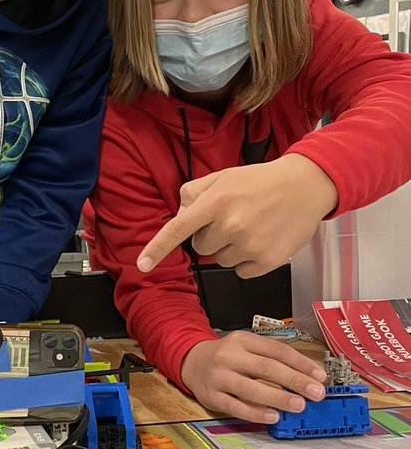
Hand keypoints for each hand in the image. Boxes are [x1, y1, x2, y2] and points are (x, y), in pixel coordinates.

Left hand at [137, 156, 337, 277]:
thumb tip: (180, 215)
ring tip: (252, 226)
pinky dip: (248, 260)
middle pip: (200, 248)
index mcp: (216, 202)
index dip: (157, 249)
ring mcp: (250, 246)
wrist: (306, 186)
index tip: (142, 265)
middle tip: (234, 218)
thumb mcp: (223, 177)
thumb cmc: (260, 181)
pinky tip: (262, 239)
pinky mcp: (267, 262)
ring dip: (230, 248)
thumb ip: (194, 193)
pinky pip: (241, 271)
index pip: (179, 229)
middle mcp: (231, 225)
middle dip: (211, 236)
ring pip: (221, 261)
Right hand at [181, 332, 327, 422]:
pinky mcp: (212, 396)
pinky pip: (236, 406)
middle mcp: (229, 356)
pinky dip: (256, 413)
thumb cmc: (226, 357)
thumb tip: (306, 376)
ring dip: (278, 398)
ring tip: (299, 405)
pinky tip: (272, 416)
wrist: (190, 362)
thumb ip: (271, 358)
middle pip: (266, 368)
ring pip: (251, 388)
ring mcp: (219, 377)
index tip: (319, 376)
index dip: (300, 363)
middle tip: (316, 392)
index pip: (276, 350)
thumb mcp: (246, 347)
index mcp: (242, 340)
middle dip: (295, 381)